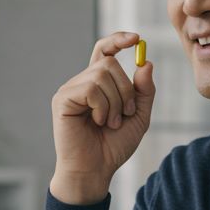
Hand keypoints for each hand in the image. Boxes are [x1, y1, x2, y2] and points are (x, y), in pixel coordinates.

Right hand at [50, 32, 155, 203]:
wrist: (96, 170)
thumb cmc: (113, 146)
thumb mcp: (138, 116)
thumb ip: (144, 91)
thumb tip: (146, 63)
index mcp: (98, 84)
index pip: (105, 50)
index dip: (118, 40)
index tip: (136, 39)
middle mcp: (83, 82)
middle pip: (109, 62)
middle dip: (126, 89)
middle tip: (125, 114)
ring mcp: (71, 89)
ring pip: (101, 74)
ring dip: (115, 101)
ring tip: (111, 123)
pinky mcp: (63, 99)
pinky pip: (90, 88)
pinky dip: (102, 107)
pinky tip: (98, 123)